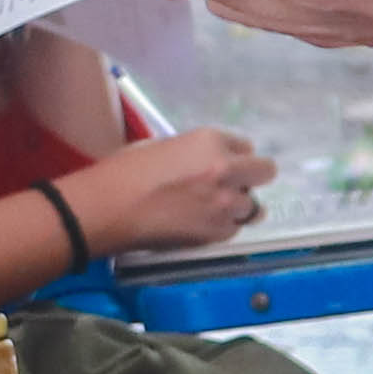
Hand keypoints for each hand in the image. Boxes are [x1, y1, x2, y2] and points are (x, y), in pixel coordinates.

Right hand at [70, 125, 276, 252]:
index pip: (245, 146)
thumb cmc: (123, 172)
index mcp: (210, 140)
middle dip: (251, 178)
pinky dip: (221, 228)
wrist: (108, 209)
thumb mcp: (161, 147)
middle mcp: (226, 169)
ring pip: (252, 206)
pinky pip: (234, 229)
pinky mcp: (217, 233)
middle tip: (229, 186)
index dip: (234, 157)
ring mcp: (225, 203)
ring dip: (236, 206)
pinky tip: (199, 225)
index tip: (223, 165)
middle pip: (264, 171)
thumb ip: (193, 154)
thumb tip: (203, 164)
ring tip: (210, 210)